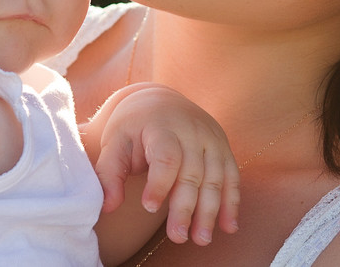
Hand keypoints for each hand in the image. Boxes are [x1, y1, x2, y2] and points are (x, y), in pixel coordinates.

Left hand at [92, 84, 239, 245]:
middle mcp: (192, 131)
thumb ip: (109, 173)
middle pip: (192, 173)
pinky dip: (231, 202)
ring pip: (214, 178)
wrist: (160, 101)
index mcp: (162, 126)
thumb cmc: (133, 127)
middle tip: (178, 237)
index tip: (149, 207)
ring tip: (201, 239)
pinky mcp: (224, 148)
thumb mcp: (115, 142)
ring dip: (210, 211)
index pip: (166, 156)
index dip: (159, 183)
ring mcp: (211, 139)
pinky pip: (231, 177)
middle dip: (185, 207)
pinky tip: (228, 226)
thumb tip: (108, 207)